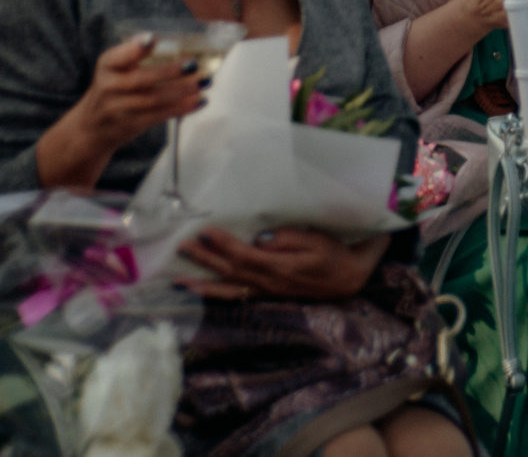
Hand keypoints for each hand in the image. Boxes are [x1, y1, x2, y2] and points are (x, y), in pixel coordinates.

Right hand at [63, 33, 207, 159]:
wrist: (93, 126)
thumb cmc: (114, 87)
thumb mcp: (115, 67)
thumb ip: (136, 54)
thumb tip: (172, 39)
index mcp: (107, 66)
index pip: (117, 57)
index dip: (134, 49)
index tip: (153, 39)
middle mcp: (109, 87)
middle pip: (140, 80)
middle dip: (169, 72)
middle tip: (193, 64)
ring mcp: (119, 108)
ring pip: (153, 100)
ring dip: (182, 91)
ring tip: (205, 81)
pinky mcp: (131, 124)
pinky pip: (159, 116)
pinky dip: (181, 108)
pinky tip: (200, 100)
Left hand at [182, 227, 383, 300]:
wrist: (348, 279)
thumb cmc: (334, 254)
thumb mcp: (318, 241)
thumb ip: (289, 239)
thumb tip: (260, 239)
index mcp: (279, 267)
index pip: (244, 255)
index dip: (223, 243)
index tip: (206, 229)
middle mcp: (268, 283)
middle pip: (230, 271)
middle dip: (205, 259)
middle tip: (183, 247)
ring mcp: (266, 292)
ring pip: (228, 289)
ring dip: (202, 284)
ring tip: (179, 280)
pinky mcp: (267, 295)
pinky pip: (236, 297)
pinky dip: (217, 295)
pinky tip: (203, 292)